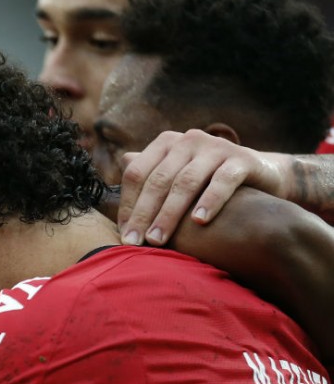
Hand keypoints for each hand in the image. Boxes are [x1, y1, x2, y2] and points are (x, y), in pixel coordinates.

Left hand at [117, 130, 287, 245]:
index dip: (129, 205)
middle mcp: (188, 140)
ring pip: (185, 182)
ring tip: (159, 239)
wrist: (264, 174)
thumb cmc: (210, 181)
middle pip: (158, 180)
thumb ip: (150, 174)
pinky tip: (200, 223)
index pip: (138, 174)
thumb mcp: (178, 176)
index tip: (125, 235)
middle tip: (136, 243)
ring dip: (170, 213)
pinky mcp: (242, 159)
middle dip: (144, 214)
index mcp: (166, 143)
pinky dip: (209, 202)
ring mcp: (216, 147)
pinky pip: (222, 182)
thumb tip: (121, 166)